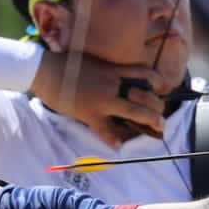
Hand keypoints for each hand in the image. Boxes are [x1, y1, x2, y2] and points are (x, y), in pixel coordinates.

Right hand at [31, 48, 170, 147]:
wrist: (46, 70)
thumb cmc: (67, 64)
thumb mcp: (94, 61)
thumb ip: (109, 70)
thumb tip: (118, 75)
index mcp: (113, 70)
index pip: (144, 73)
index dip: (157, 81)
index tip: (161, 88)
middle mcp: (112, 84)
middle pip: (143, 96)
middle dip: (157, 107)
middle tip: (162, 115)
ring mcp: (102, 100)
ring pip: (133, 112)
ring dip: (149, 120)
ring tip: (159, 128)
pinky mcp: (90, 114)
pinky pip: (105, 130)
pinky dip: (112, 140)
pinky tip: (119, 147)